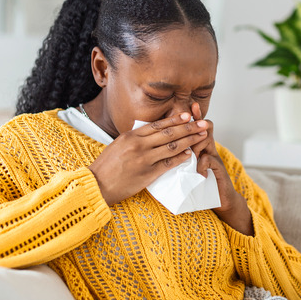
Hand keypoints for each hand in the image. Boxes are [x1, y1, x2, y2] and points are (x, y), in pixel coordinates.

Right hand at [89, 112, 208, 205]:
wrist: (97, 184)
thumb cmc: (106, 166)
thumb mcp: (118, 145)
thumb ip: (135, 138)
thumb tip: (151, 133)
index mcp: (131, 135)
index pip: (158, 125)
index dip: (175, 119)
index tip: (188, 115)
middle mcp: (139, 145)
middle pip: (169, 133)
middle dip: (188, 127)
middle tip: (203, 123)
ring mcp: (144, 159)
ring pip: (172, 146)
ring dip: (189, 141)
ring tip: (201, 137)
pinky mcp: (147, 174)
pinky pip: (168, 164)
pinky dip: (180, 158)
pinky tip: (190, 154)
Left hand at [191, 103, 253, 235]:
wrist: (220, 199)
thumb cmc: (199, 184)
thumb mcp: (187, 168)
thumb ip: (178, 157)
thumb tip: (159, 150)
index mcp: (198, 147)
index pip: (195, 127)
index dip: (192, 116)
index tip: (189, 106)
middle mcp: (208, 149)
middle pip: (203, 129)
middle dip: (196, 123)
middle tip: (191, 118)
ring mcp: (214, 158)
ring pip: (207, 141)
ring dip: (197, 145)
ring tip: (193, 153)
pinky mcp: (219, 169)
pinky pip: (210, 160)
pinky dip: (202, 165)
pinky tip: (199, 172)